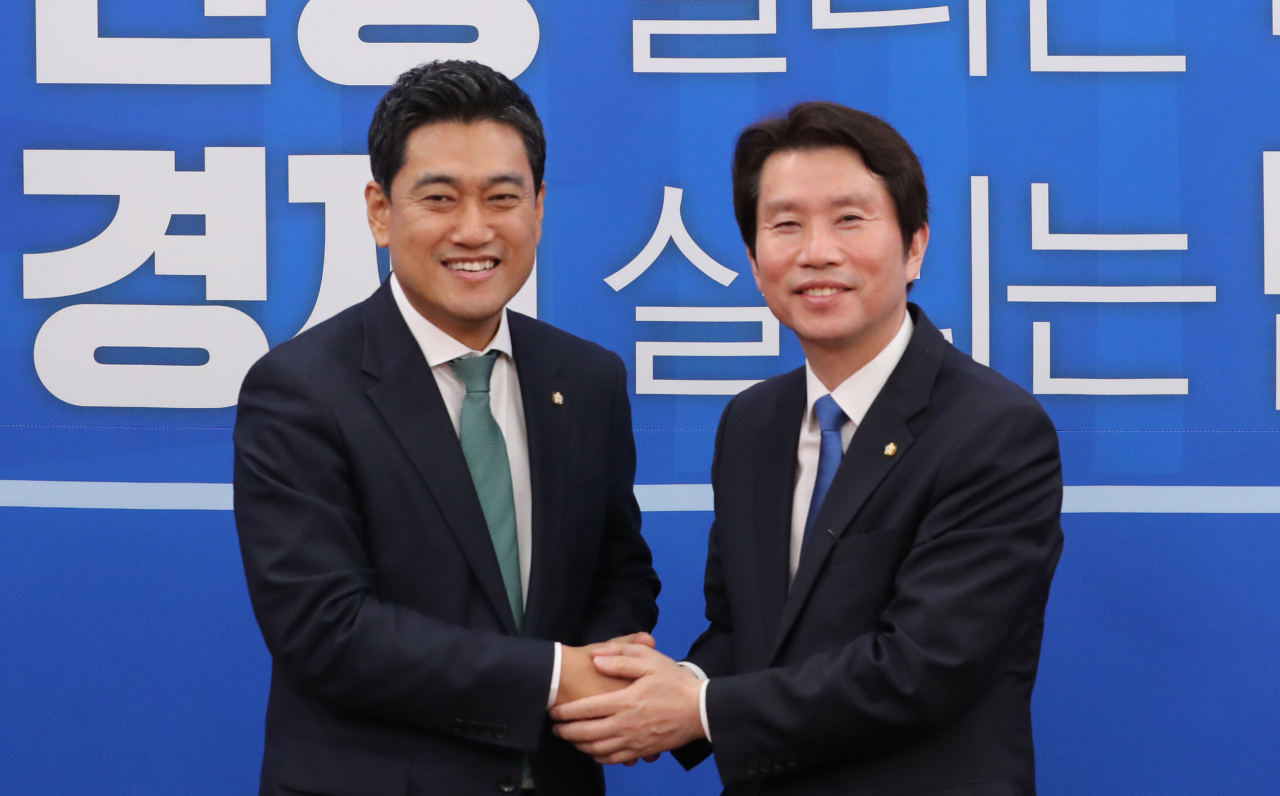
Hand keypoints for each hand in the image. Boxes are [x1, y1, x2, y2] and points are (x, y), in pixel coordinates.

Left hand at [549, 643, 704, 763]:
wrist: (701, 709)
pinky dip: (598, 756)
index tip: (553, 710)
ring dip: (579, 745)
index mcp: (625, 701)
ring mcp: (634, 741)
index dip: (565, 711)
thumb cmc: (675, 682)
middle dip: (565, 731)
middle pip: (586, 733)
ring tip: (569, 738)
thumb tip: (596, 658)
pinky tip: (593, 750)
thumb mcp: (650, 662)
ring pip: (597, 749)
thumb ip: (621, 658)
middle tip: (554, 728)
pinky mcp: (642, 750)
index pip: (586, 709)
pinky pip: (614, 759)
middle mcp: (626, 725)